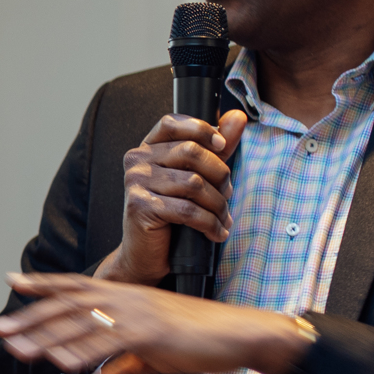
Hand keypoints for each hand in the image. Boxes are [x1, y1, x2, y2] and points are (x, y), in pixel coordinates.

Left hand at [0, 272, 309, 373]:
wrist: (239, 335)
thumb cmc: (198, 341)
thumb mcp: (151, 360)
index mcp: (126, 296)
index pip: (76, 286)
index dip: (44, 284)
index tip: (12, 282)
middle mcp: (126, 298)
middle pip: (68, 305)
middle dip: (31, 318)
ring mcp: (138, 313)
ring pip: (81, 322)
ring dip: (47, 336)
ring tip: (17, 348)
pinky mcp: (151, 332)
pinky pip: (110, 342)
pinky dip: (84, 351)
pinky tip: (61, 360)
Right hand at [97, 109, 249, 283]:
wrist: (145, 255)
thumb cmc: (170, 214)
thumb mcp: (195, 176)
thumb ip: (215, 148)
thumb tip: (237, 117)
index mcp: (148, 148)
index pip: (173, 123)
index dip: (201, 129)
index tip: (221, 146)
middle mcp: (137, 161)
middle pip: (191, 152)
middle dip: (219, 175)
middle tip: (227, 194)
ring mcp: (136, 183)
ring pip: (193, 183)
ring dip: (217, 204)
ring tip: (223, 217)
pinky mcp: (140, 207)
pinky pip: (187, 210)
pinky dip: (209, 223)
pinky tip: (216, 232)